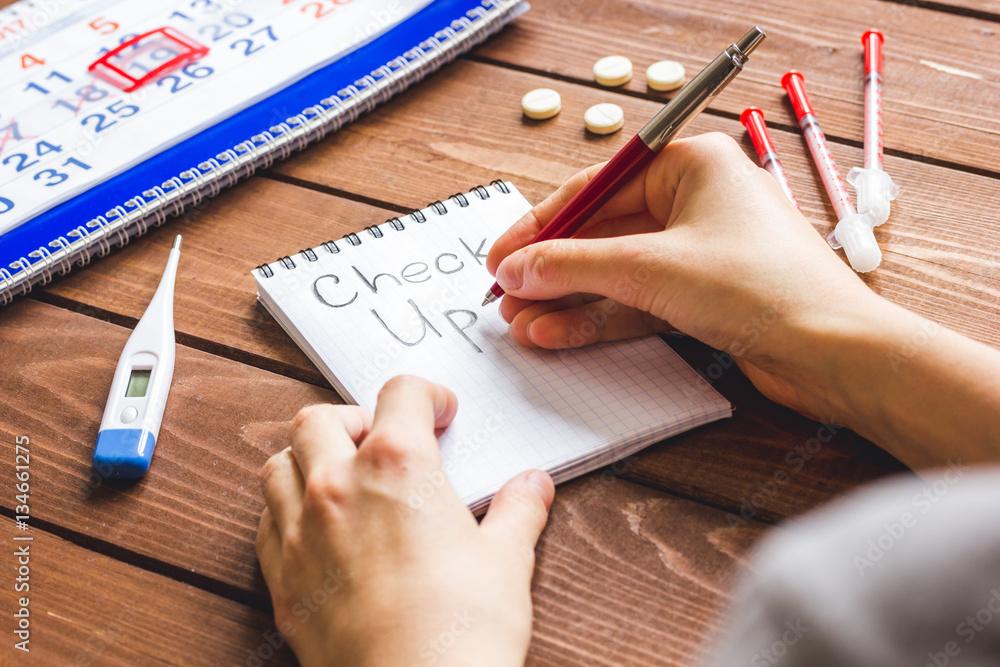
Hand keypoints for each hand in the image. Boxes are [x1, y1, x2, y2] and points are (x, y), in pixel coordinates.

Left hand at [256, 376, 554, 666]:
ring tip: (340, 476)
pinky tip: (315, 528)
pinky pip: (265, 521)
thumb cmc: (462, 630)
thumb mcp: (506, 561)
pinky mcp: (282, 580)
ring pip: (279, 464)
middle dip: (353, 418)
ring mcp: (300, 532)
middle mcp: (338, 486)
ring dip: (307, 458)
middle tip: (382, 439)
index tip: (440, 412)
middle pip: (320, 419)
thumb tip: (532, 485)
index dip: (426, 394)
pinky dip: (285, 510)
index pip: (401, 393)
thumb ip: (517, 511)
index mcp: (398, 465)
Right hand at [486, 133, 878, 418]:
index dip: (540, 224)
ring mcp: (701, 250)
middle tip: (505, 297)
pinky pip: (638, 300)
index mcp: (692, 163)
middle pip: (602, 232)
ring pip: (616, 271)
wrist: (834, 354)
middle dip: (551, 271)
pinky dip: (600, 318)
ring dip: (568, 300)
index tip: (500, 256)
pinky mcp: (704, 295)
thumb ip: (574, 266)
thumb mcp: (650, 268)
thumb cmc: (763, 288)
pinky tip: (558, 335)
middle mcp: (696, 200)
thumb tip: (517, 268)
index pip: (595, 186)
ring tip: (521, 325)